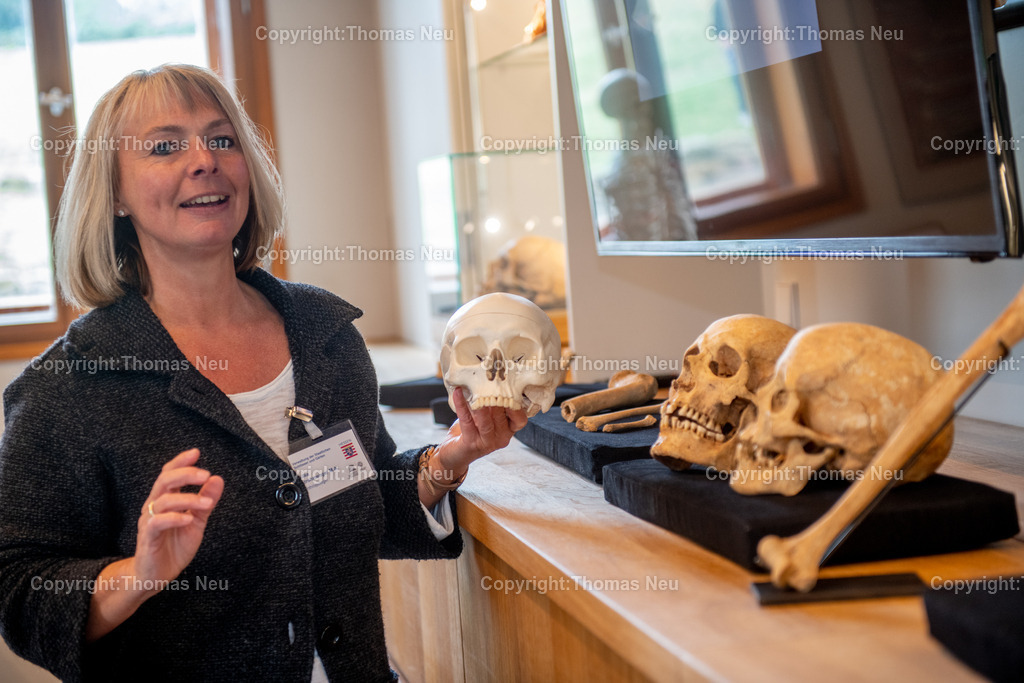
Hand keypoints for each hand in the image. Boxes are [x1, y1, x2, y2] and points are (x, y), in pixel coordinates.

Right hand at [86, 448, 223, 641]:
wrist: (156, 576)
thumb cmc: (174, 547)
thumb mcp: (196, 522)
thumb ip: (205, 502)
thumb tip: (218, 479)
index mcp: (165, 500)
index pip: (169, 474)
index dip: (180, 462)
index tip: (196, 452)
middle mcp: (154, 507)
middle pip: (164, 481)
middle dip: (184, 474)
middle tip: (205, 474)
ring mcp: (149, 522)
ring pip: (163, 501)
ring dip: (187, 499)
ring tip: (207, 503)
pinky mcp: (147, 538)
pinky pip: (156, 523)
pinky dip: (174, 518)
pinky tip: (188, 519)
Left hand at [434, 388, 527, 477]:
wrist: (455, 454)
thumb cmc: (472, 430)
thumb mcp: (486, 416)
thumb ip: (491, 403)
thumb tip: (489, 377)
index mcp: (509, 430)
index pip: (520, 419)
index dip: (516, 404)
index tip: (509, 385)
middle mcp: (501, 438)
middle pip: (502, 417)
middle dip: (496, 398)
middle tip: (489, 380)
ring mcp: (487, 443)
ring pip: (487, 422)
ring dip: (480, 405)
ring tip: (475, 389)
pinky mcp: (471, 444)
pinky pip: (467, 422)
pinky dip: (462, 405)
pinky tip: (458, 393)